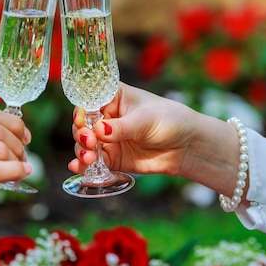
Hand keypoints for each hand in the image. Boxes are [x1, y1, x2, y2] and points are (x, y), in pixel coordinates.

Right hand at [69, 82, 242, 199]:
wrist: (187, 147)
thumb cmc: (169, 121)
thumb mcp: (145, 120)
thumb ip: (122, 127)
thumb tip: (99, 130)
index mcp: (112, 97)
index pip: (88, 101)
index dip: (81, 112)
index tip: (82, 121)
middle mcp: (106, 117)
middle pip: (82, 124)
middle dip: (81, 134)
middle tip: (89, 142)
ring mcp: (107, 138)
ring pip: (84, 144)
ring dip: (81, 151)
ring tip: (88, 158)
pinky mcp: (112, 157)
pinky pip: (93, 162)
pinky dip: (84, 165)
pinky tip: (78, 168)